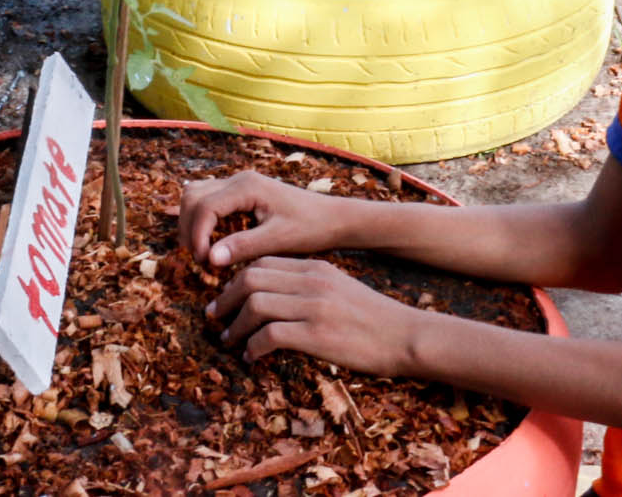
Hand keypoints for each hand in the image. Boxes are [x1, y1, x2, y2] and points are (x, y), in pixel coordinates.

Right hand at [180, 170, 348, 269]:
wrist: (333, 218)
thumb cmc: (311, 227)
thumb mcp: (278, 240)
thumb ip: (243, 246)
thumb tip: (210, 259)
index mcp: (247, 187)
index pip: (204, 207)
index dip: (197, 235)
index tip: (203, 262)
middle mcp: (239, 179)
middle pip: (193, 196)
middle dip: (189, 228)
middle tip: (199, 259)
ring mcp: (239, 184)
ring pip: (196, 194)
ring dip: (192, 222)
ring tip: (202, 252)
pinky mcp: (241, 193)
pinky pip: (209, 199)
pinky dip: (201, 218)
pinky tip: (209, 242)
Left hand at [205, 256, 420, 372]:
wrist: (406, 335)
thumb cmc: (374, 318)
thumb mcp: (340, 288)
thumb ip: (309, 286)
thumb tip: (276, 299)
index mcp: (316, 267)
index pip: (263, 262)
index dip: (236, 280)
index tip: (226, 299)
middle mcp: (312, 281)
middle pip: (251, 278)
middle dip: (226, 299)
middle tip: (216, 318)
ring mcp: (314, 307)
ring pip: (255, 305)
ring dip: (235, 326)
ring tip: (230, 341)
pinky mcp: (317, 335)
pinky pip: (269, 336)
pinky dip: (252, 348)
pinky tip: (252, 358)